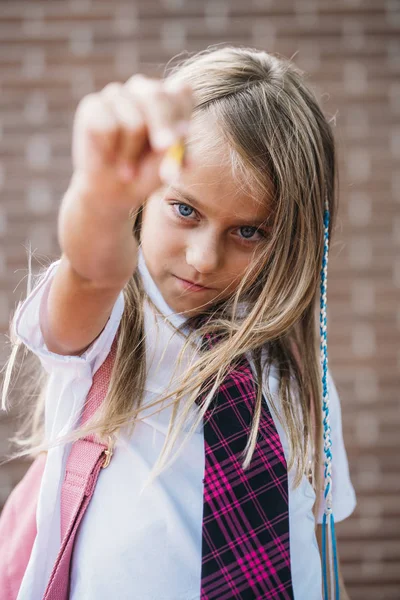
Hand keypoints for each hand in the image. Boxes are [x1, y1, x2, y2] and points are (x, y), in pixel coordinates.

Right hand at [70, 74, 192, 213]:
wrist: (113, 190)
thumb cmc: (145, 173)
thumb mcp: (166, 164)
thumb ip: (176, 148)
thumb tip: (181, 133)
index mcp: (168, 98)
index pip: (182, 93)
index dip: (182, 114)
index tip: (182, 138)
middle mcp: (142, 89)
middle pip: (156, 96)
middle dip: (162, 128)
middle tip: (164, 150)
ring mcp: (116, 94)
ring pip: (133, 122)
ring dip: (131, 154)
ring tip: (128, 168)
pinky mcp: (92, 104)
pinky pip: (108, 128)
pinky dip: (111, 151)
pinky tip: (109, 155)